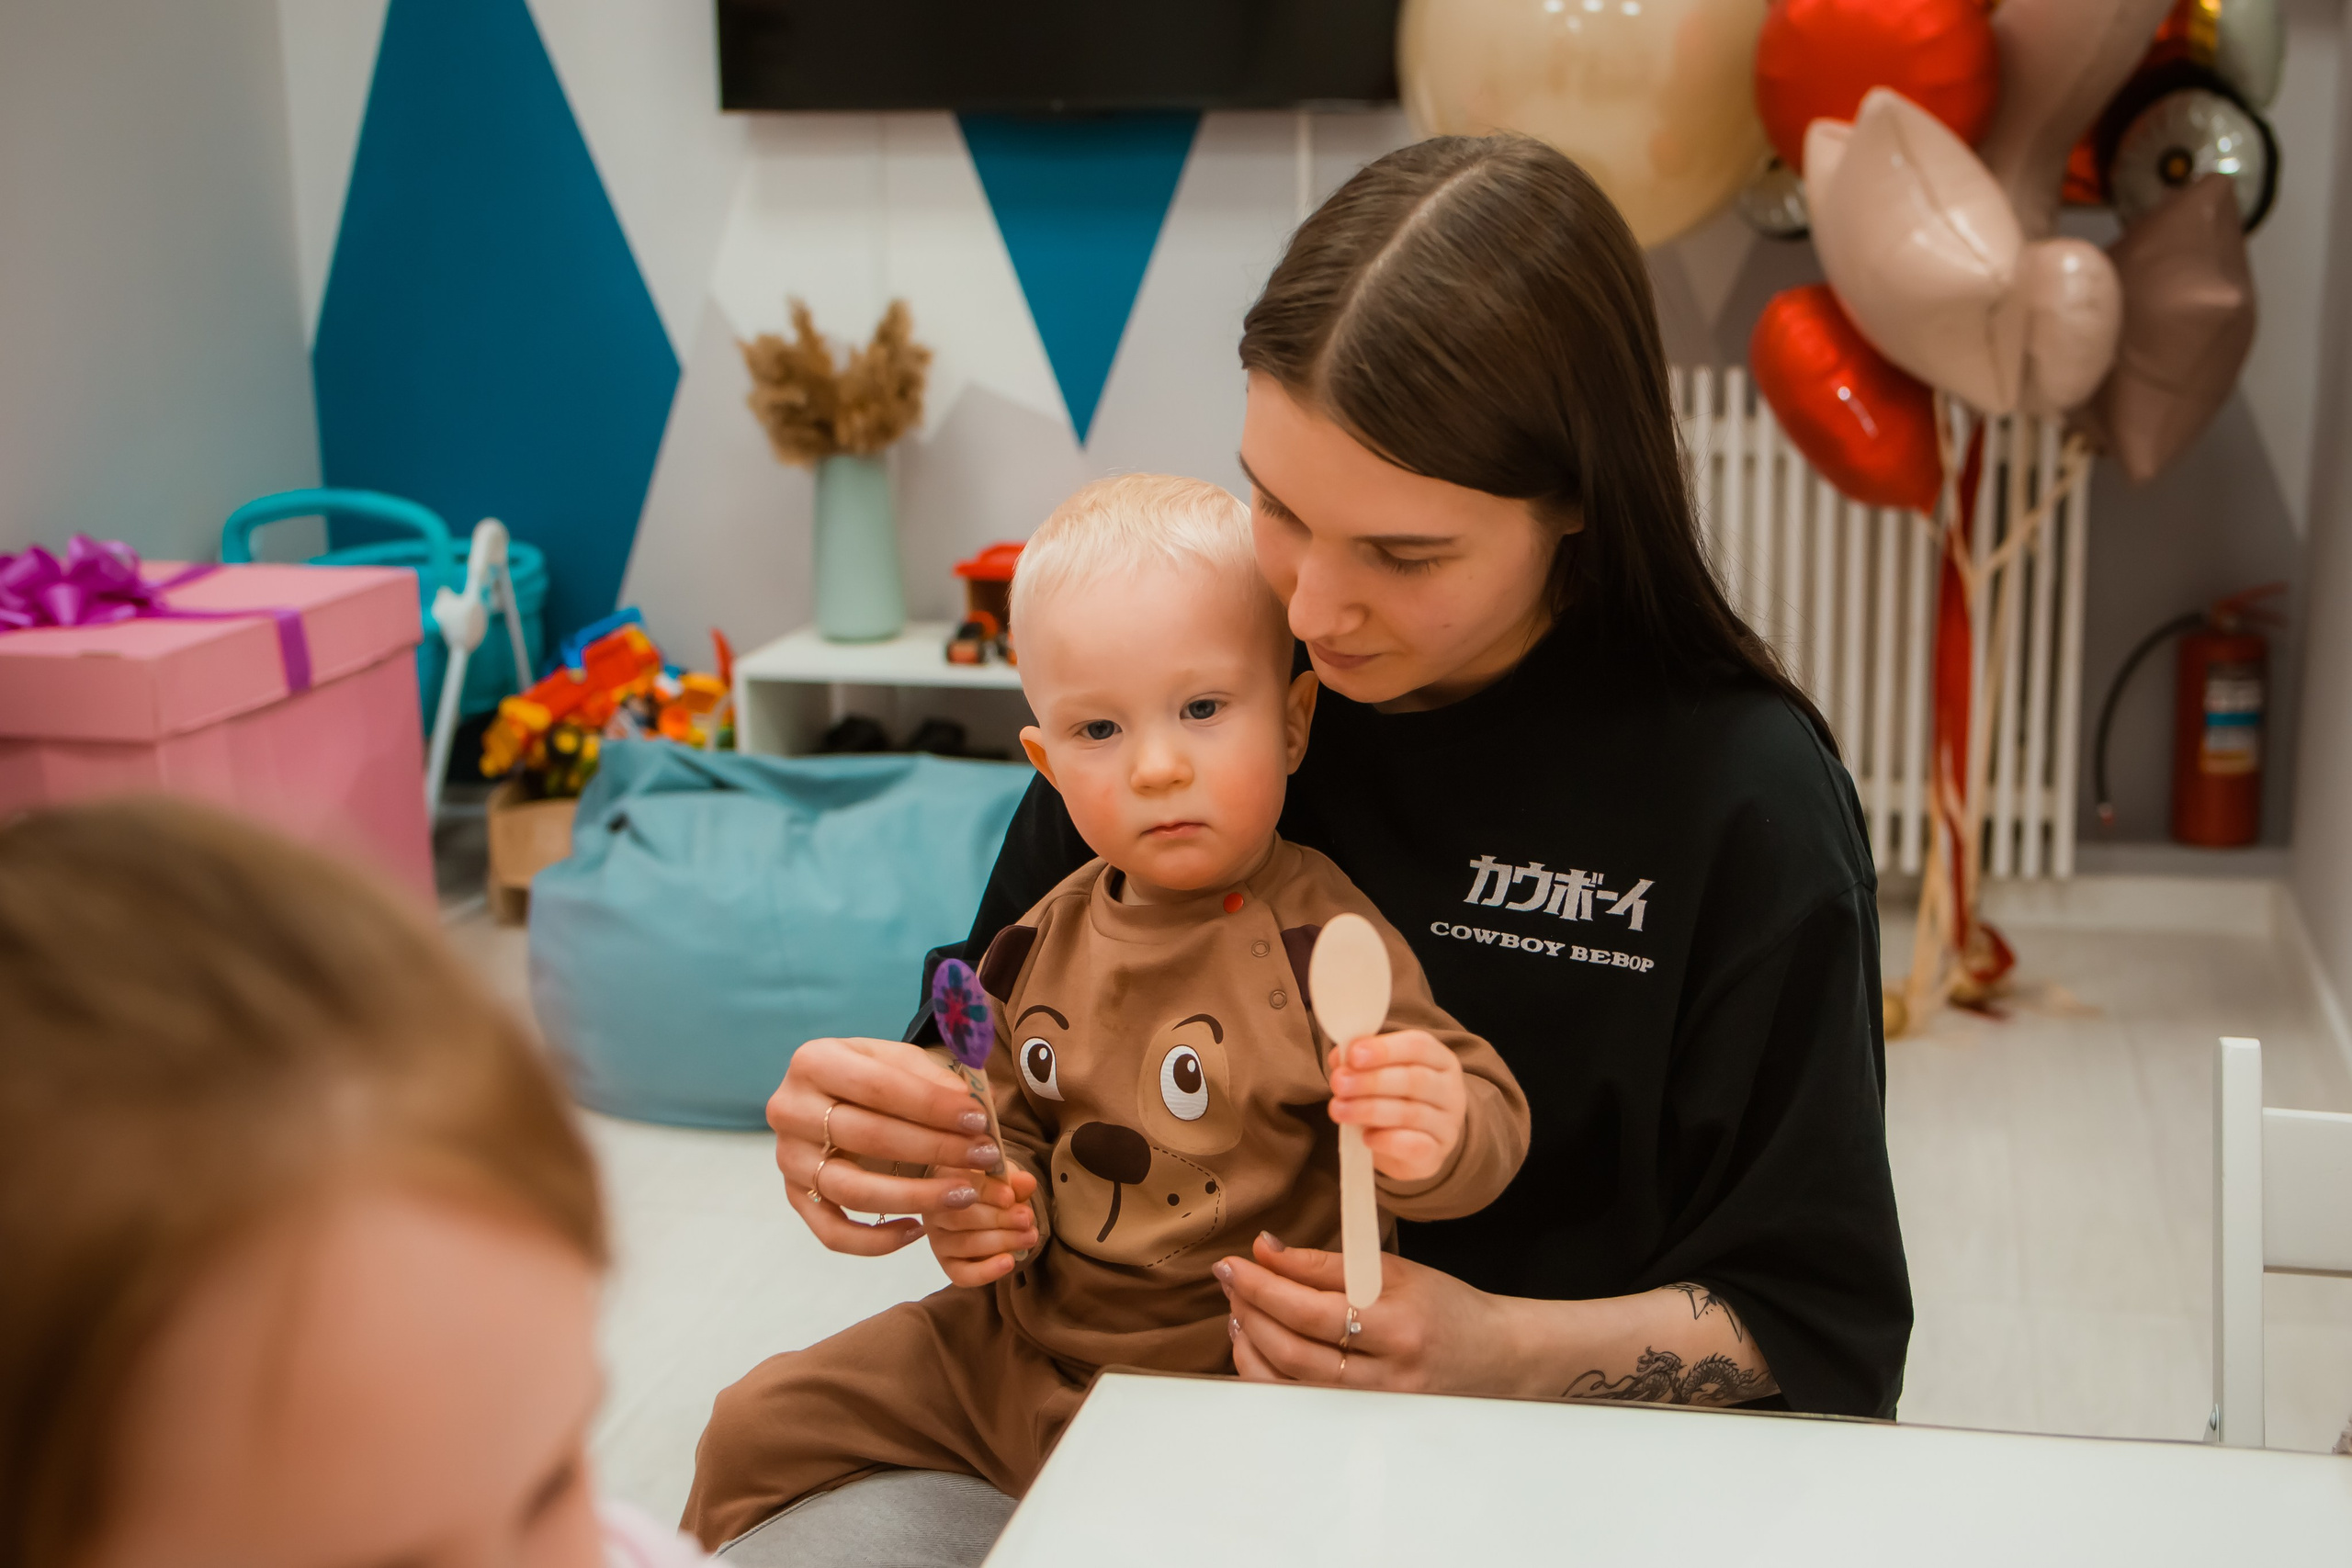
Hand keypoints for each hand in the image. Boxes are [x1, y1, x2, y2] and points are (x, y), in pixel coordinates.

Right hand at [769, 1036, 1010, 1255]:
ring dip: (915, 1196)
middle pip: (867, 1136)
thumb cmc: (879, 1076)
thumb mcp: (903, 1060)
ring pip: (851, 1189)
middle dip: (935, 1148)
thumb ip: (933, 1077)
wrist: (840, 1095)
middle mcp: (789, 1109)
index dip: (932, 1105)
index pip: (878, 1086)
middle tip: (983, 1156)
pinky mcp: (795, 1196)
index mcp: (814, 1061)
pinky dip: (875, 1240)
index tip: (978, 1120)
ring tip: (964, 1194)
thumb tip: (964, 1104)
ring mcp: (789, 1158)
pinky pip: (831, 1231)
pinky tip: (918, 1229)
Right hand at [925, 1166, 1039, 1285]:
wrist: (993, 1211)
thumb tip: (1026, 1182)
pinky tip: (1009, 1262)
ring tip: (1029, 1237)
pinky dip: (986, 1271)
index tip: (1011, 1197)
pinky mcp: (947, 1265)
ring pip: (964, 1245)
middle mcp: (933, 1209)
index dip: (987, 1192)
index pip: (958, 1184)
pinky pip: (962, 1274)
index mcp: (942, 1178)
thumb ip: (1015, 1182)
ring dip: (1001, 1242)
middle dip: (998, 1219)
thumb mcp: (1005, 1180)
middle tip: (1026, 1219)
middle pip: (959, 1218)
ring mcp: (937, 1240)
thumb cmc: (995, 1189)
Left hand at [1214, 1233, 1535, 1396]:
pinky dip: (1268, 1374)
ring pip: (1290, 1384)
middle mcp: (1386, 1374)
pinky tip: (1256, 1345)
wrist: (1494, 1357)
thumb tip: (1265, 1250)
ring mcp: (1374, 1406)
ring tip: (1237, 1309)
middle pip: (1294, 1349)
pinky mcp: (1363, 1422)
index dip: (1265, 1286)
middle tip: (1229, 1278)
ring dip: (1250, 1344)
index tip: (1234, 1262)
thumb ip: (1326, 1264)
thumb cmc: (1445, 1306)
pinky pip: (1300, 1402)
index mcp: (1398, 1326)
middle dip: (1250, 1310)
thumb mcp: (1392, 1271)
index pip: (1313, 1309)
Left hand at [1326, 1028, 1463, 1183]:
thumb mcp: (1383, 1073)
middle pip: (1415, 1079)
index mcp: (1440, 1060)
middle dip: (1371, 1081)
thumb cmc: (1396, 1099)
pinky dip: (1386, 1140)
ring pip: (1410, 1113)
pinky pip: (1414, 1146)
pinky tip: (1365, 1137)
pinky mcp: (1436, 1154)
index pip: (1419, 1046)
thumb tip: (1340, 1057)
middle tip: (1338, 1084)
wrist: (1415, 1147)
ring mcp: (1447, 1125)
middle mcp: (1450, 1090)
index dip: (1385, 1049)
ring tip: (1338, 1109)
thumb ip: (1362, 1062)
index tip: (1353, 1055)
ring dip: (1368, 1110)